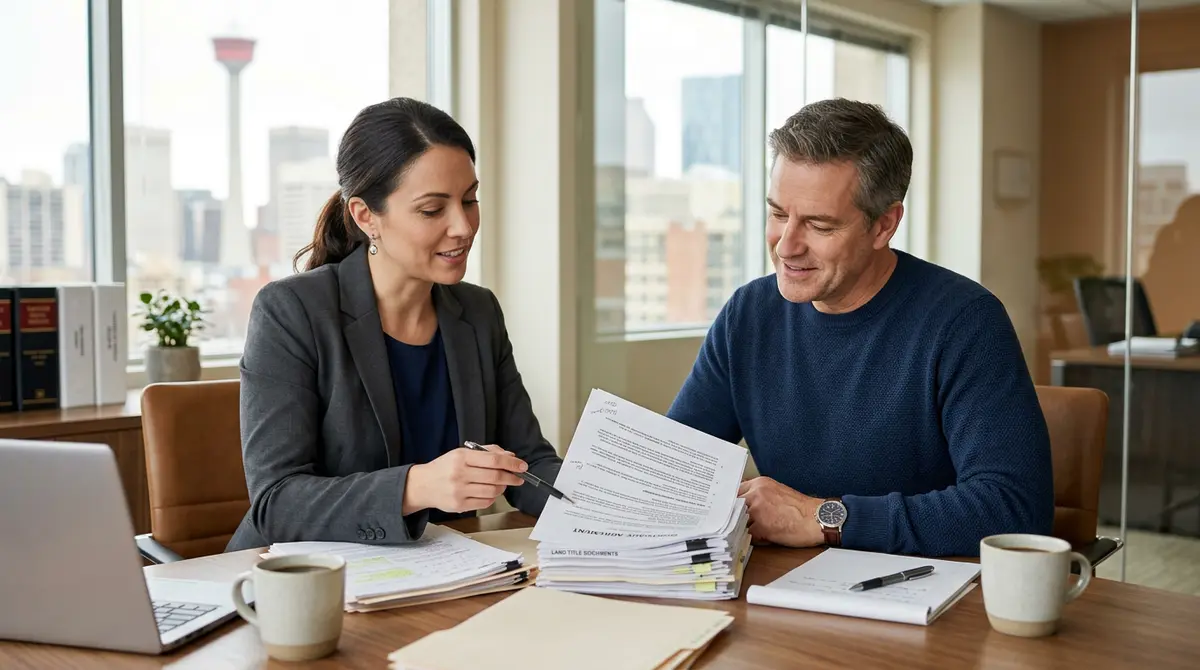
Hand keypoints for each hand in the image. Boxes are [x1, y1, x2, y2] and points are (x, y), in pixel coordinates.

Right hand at [403, 444, 525, 513]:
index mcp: (461, 457)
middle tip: (518, 477)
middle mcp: (460, 474)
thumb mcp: (462, 453)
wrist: (422, 485)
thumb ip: (487, 452)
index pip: (493, 460)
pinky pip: (485, 503)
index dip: (511, 464)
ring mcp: (459, 491)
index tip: (522, 466)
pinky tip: (490, 492)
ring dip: (502, 488)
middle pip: (495, 476)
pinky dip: (493, 498)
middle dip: (511, 477)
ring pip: (492, 491)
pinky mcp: (459, 505)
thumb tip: (510, 457)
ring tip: (502, 484)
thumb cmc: (445, 467)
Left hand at [739, 476, 823, 547]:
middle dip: (734, 516)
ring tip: (753, 531)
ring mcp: (758, 510)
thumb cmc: (800, 508)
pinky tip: (761, 538)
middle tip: (736, 523)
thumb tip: (742, 504)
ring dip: (743, 528)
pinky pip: (748, 535)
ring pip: (738, 521)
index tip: (729, 510)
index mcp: (760, 483)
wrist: (817, 518)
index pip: (734, 491)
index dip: (732, 503)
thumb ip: (758, 495)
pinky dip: (752, 539)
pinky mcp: (762, 527)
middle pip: (733, 506)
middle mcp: (756, 494)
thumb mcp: (776, 492)